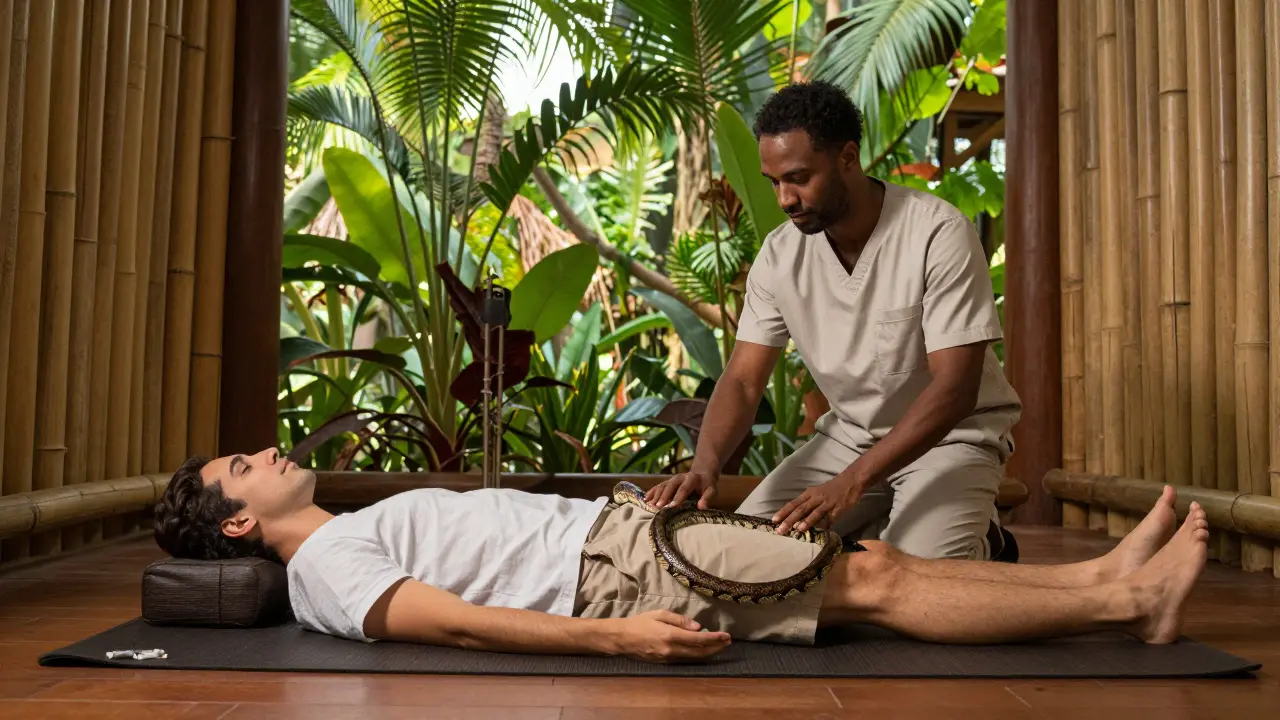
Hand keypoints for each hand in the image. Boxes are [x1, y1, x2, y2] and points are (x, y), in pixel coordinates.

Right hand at [609, 610, 730, 662]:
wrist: (622, 638)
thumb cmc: (640, 622)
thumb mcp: (659, 614)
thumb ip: (679, 620)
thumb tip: (698, 626)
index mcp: (670, 635)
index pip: (698, 639)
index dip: (714, 638)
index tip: (726, 635)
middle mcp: (671, 650)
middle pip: (699, 652)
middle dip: (716, 647)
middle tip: (728, 641)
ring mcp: (668, 658)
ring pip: (693, 658)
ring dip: (708, 652)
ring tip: (720, 645)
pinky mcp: (665, 662)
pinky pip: (685, 659)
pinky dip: (697, 654)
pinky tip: (703, 649)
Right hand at [645, 469, 718, 509]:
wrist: (702, 473)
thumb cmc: (707, 485)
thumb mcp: (712, 490)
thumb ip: (707, 498)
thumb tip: (701, 507)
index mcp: (692, 478)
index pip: (684, 488)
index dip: (678, 497)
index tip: (672, 506)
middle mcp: (680, 477)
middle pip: (670, 486)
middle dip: (664, 496)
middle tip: (658, 507)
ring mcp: (672, 479)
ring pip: (662, 486)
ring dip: (656, 495)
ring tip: (650, 506)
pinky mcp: (667, 482)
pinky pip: (658, 486)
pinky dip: (651, 492)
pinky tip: (645, 500)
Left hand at [773, 473, 866, 534]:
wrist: (850, 480)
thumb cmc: (831, 488)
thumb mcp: (816, 493)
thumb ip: (807, 504)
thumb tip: (796, 519)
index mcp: (809, 494)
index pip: (793, 503)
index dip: (783, 512)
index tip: (774, 520)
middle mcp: (816, 498)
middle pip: (801, 509)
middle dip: (789, 520)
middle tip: (780, 530)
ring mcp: (828, 503)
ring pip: (815, 512)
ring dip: (807, 521)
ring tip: (798, 529)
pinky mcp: (839, 508)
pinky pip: (832, 517)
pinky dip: (828, 524)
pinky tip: (824, 532)